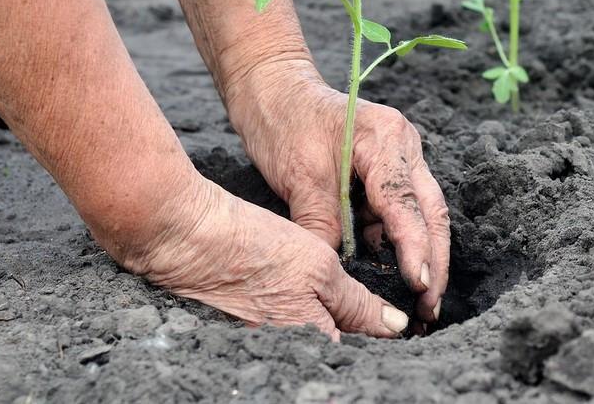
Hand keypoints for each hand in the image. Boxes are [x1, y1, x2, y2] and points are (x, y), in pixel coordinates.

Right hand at [120, 176, 410, 339]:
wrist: (188, 239)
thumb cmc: (256, 248)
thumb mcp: (320, 268)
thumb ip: (358, 303)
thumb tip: (395, 327)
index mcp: (311, 343)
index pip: (360, 353)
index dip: (383, 341)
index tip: (405, 323)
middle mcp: (288, 353)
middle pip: (337, 352)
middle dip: (360, 337)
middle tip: (381, 314)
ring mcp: (267, 345)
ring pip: (315, 341)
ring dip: (336, 328)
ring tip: (349, 305)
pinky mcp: (251, 331)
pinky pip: (291, 333)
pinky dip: (307, 320)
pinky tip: (309, 300)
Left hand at [226, 60, 449, 323]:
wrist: (273, 88)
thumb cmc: (283, 123)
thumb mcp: (299, 178)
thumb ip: (322, 225)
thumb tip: (336, 274)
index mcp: (386, 139)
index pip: (406, 203)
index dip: (415, 248)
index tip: (419, 285)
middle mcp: (405, 146)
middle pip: (432, 210)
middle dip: (435, 260)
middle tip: (431, 306)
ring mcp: (402, 155)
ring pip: (423, 212)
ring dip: (422, 253)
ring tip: (419, 300)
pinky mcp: (389, 168)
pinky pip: (400, 209)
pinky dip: (397, 239)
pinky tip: (393, 270)